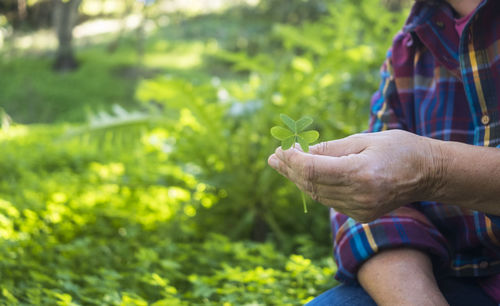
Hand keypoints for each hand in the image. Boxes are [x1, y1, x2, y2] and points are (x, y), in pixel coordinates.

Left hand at [267, 130, 442, 221]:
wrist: (428, 173)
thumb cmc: (398, 148)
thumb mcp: (364, 139)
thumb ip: (331, 148)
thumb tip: (301, 150)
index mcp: (361, 173)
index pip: (313, 170)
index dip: (293, 159)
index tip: (280, 148)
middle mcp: (359, 196)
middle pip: (311, 184)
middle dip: (290, 169)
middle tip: (273, 156)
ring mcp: (361, 209)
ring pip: (317, 195)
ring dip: (298, 179)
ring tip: (282, 164)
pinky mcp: (362, 215)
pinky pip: (330, 201)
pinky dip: (315, 187)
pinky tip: (304, 176)